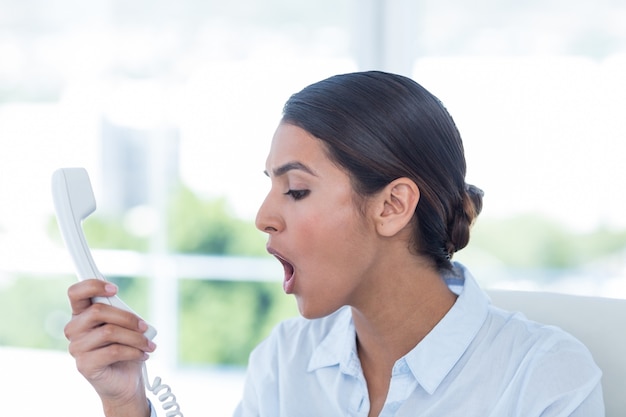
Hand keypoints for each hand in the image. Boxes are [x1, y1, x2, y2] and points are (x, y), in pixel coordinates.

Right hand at [64, 279, 155, 415]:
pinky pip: (113, 351)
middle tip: (145, 327)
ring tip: (148, 344)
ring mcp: (76, 348)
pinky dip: (134, 351)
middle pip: (97, 311)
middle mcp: (74, 329)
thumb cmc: (124, 347)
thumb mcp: (124, 325)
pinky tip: (143, 354)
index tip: (115, 289)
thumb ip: (119, 311)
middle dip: (127, 317)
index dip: (93, 286)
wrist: (125, 380)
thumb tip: (122, 304)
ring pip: (109, 332)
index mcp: (81, 314)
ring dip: (136, 337)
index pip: (76, 292)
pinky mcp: (84, 365)